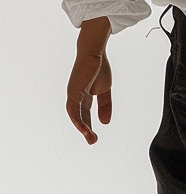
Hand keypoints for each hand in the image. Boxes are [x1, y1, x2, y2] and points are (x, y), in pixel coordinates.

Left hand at [66, 17, 112, 144]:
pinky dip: (78, 120)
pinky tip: (84, 129)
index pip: (84, 114)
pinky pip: (74, 110)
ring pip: (75, 116)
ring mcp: (73, 95)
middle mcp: (76, 97)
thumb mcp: (105, 90)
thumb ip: (105, 106)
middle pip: (79, 117)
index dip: (88, 126)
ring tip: (91, 138)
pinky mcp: (73, 92)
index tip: (93, 137)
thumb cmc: (99, 67)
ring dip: (82, 128)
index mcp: (83, 96)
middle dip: (85, 130)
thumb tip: (105, 122)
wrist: (94, 52)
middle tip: (93, 141)